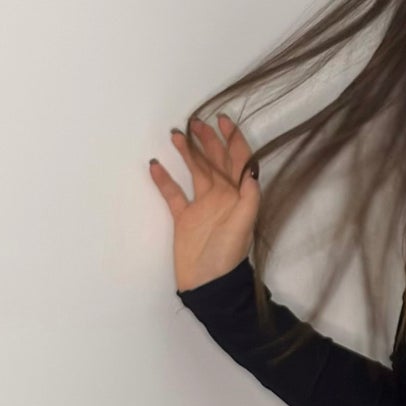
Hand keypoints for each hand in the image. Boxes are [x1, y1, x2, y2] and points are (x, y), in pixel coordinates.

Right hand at [149, 110, 260, 290]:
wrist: (209, 285)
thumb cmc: (228, 256)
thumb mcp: (243, 224)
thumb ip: (249, 196)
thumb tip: (250, 167)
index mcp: (238, 196)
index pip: (238, 161)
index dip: (233, 139)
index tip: (222, 120)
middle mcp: (222, 197)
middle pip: (215, 161)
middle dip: (208, 140)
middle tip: (195, 122)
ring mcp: (202, 206)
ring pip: (195, 172)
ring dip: (187, 153)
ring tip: (176, 134)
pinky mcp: (184, 218)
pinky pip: (173, 194)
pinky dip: (164, 180)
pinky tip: (155, 164)